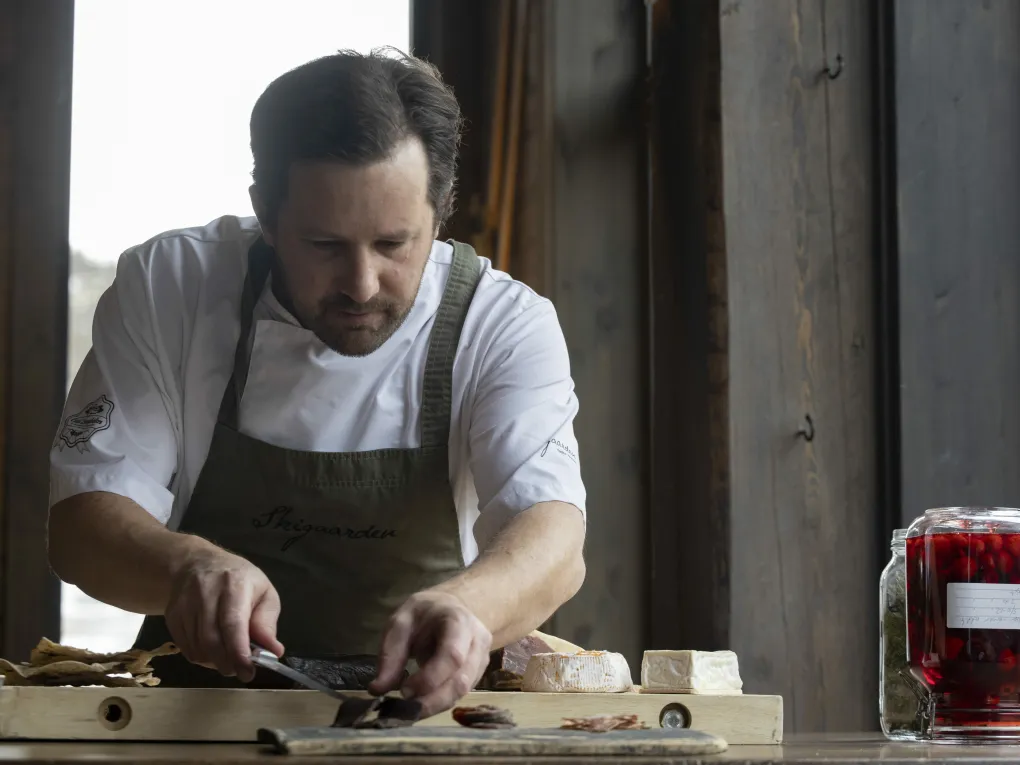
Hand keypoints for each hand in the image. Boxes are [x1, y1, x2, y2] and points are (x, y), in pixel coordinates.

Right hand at [164, 546, 283, 682]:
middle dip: (227, 663)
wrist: (197, 563)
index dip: (239, 652)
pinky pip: (185, 648)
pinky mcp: (171, 615)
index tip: (247, 672)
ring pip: (197, 648)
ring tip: (227, 658)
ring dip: (214, 662)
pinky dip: (200, 657)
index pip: (232, 623)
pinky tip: (211, 650)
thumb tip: (274, 651)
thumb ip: (267, 622)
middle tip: (239, 671)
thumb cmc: (238, 579)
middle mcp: (205, 593)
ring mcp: (184, 604)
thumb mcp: (263, 592)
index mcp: (233, 584)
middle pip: (211, 640)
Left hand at [369, 590, 491, 717]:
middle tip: (404, 710)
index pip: (452, 656)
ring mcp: (482, 659)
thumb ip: (390, 654)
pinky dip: (440, 703)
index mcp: (459, 621)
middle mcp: (477, 641)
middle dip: (432, 701)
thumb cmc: (425, 613)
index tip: (403, 691)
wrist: (452, 607)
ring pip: (463, 692)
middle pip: (461, 681)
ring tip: (410, 709)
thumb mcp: (401, 622)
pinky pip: (461, 694)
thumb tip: (378, 689)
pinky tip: (422, 702)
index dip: (429, 679)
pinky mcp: (479, 673)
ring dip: (435, 706)